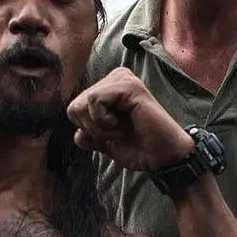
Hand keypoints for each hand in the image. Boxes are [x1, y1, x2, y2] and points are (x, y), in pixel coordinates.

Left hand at [68, 67, 194, 171]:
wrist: (162, 157)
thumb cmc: (139, 148)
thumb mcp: (105, 142)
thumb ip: (89, 135)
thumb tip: (78, 134)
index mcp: (108, 89)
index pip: (74, 108)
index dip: (87, 129)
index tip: (111, 135)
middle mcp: (115, 79)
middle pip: (74, 105)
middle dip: (91, 128)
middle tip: (117, 133)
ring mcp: (122, 79)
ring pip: (81, 103)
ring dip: (98, 127)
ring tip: (121, 129)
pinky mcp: (128, 85)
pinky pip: (94, 100)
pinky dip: (103, 121)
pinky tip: (122, 125)